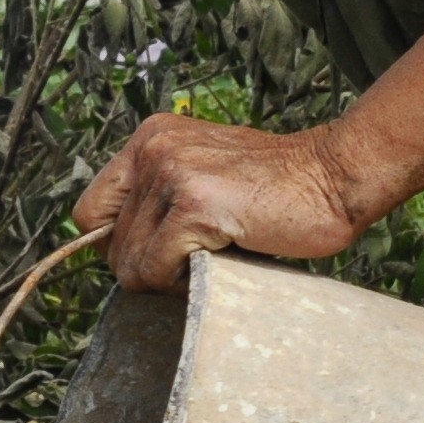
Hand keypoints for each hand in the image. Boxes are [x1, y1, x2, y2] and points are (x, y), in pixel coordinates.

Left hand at [73, 112, 397, 292]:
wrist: (334, 177)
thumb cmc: (277, 188)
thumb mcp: (204, 174)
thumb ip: (161, 198)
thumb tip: (120, 253)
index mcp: (149, 139)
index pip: (89, 213)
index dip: (117, 246)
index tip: (156, 256)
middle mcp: (152, 150)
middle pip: (108, 245)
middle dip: (147, 267)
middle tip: (196, 261)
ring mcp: (171, 175)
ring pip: (129, 264)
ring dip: (166, 279)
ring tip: (211, 259)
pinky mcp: (193, 206)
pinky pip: (155, 270)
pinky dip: (181, 283)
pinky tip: (217, 264)